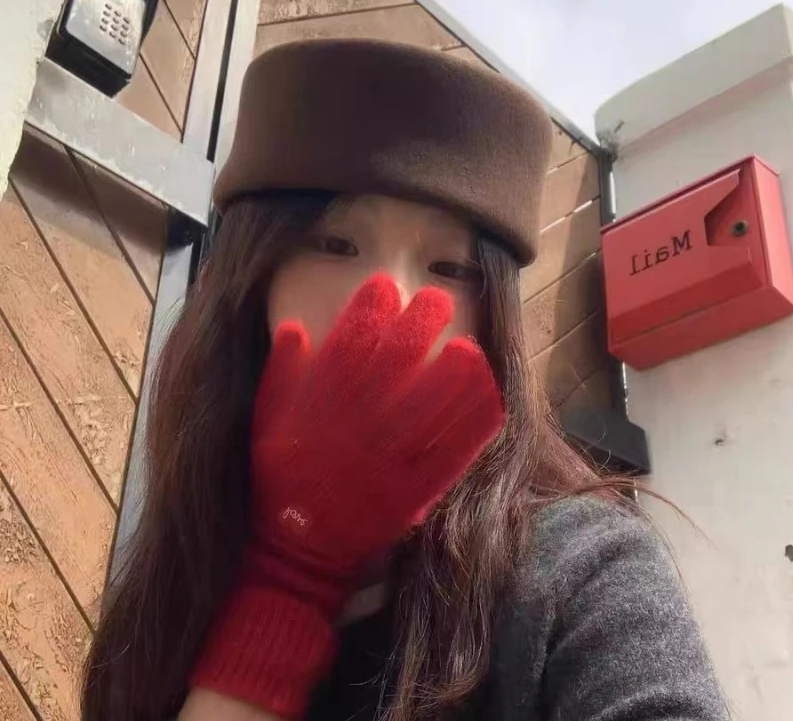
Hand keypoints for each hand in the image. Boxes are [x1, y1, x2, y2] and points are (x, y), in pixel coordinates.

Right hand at [191, 274, 503, 717]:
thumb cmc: (280, 479)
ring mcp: (388, 459)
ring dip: (452, 373)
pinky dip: (469, 423)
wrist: (299, 548)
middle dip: (418, 325)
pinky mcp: (413, 489)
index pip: (347, 346)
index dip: (368, 311)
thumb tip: (294, 327)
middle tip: (437, 298)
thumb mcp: (265, 422)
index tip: (386, 285)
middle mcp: (356, 427)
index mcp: (319, 408)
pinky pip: (449, 451)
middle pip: (395, 366)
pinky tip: (486, 396)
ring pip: (428, 406)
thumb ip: (280, 375)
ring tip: (468, 345)